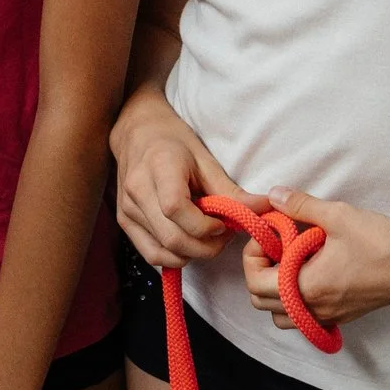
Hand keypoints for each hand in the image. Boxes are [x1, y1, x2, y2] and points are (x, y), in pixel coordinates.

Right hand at [112, 101, 259, 268]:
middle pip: (172, 238)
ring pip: (162, 251)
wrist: (136, 132)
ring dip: (192, 254)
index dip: (205, 226)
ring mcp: (127, 208)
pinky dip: (173, 257)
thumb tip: (265, 209)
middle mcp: (137, 190)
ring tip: (206, 238)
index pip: (176, 209)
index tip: (224, 224)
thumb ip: (231, 191)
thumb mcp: (205, 160)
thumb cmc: (174, 142)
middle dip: (206, 247)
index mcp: (158, 168)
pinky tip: (188, 243)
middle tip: (224, 236)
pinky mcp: (123, 220)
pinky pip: (150, 253)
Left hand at [241, 187, 389, 328]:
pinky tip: (310, 271)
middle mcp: (314, 309)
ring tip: (290, 260)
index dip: (253, 255)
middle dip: (259, 271)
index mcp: (307, 287)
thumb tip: (273, 195)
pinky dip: (295, 299)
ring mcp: (329, 316)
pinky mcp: (343, 316)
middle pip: (262, 302)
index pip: (255, 283)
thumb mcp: (338, 216)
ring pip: (282, 315)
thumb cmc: (383, 243)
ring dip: (275, 289)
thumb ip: (301, 205)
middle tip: (276, 245)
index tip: (269, 234)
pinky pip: (304, 317)